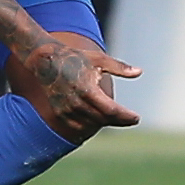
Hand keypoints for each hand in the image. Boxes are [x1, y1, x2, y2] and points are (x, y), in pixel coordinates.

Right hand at [23, 41, 142, 128]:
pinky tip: (98, 121)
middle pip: (104, 120)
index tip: (136, 118)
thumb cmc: (75, 57)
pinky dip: (90, 126)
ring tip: (116, 118)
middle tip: (130, 119)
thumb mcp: (99, 60)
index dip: (126, 117)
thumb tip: (139, 72)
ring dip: (105, 123)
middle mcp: (77, 103)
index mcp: (88, 91)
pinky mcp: (59, 113)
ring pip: (92, 125)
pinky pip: (78, 127)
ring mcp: (67, 110)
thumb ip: (120, 68)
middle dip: (119, 121)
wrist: (45, 60)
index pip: (112, 111)